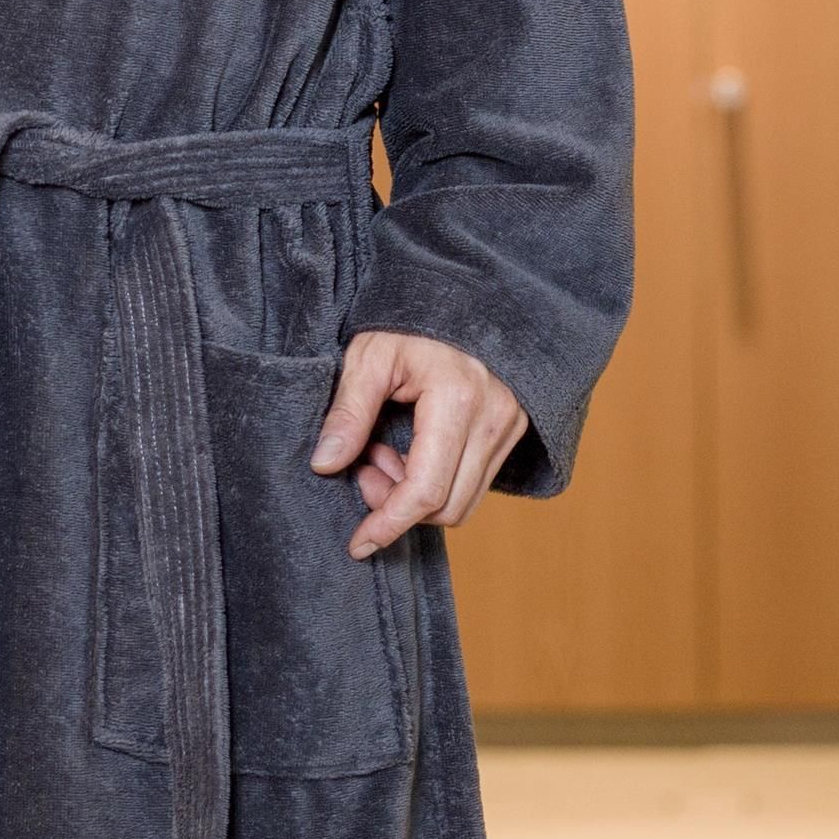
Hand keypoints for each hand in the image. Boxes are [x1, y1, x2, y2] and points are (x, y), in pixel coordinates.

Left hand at [312, 332, 529, 560]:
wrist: (465, 295)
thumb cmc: (412, 319)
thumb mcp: (370, 354)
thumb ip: (348, 411)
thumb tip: (325, 466)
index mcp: (458, 398)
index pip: (425, 490)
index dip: (388, 524)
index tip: (358, 543)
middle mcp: (494, 419)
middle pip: (446, 508)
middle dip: (396, 506)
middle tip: (364, 466)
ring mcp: (510, 427)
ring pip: (462, 503)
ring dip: (415, 496)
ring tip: (384, 453)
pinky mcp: (513, 432)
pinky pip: (475, 485)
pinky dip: (437, 484)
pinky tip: (410, 451)